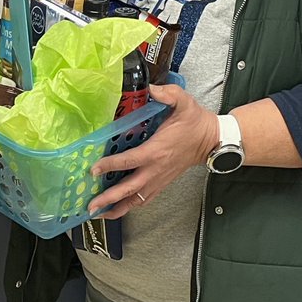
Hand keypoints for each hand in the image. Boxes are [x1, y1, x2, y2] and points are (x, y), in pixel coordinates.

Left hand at [88, 84, 218, 219]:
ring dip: (116, 208)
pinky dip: (129, 207)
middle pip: (128, 189)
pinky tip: (116, 210)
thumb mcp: (184, 102)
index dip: (110, 165)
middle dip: (108, 198)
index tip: (93, 169)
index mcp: (156, 151)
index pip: (129, 160)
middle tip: (90, 205)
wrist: (211, 141)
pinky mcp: (161, 184)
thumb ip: (168, 93)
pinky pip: (143, 200)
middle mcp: (155, 169)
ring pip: (135, 200)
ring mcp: (158, 179)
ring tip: (98, 213)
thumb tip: (152, 88)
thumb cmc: (195, 123)